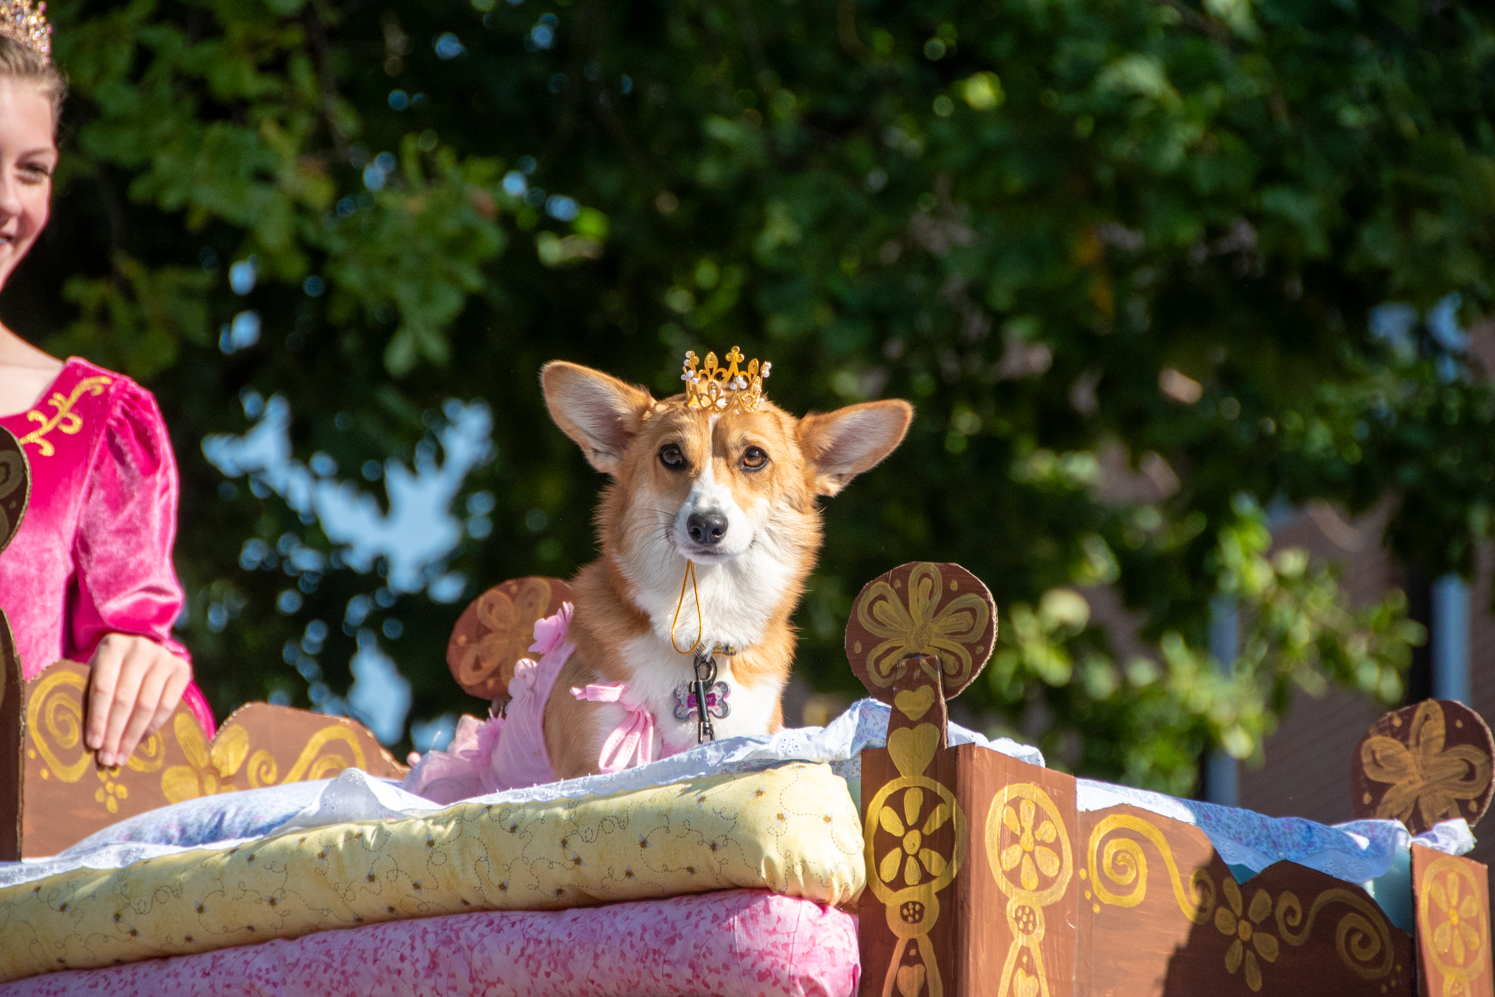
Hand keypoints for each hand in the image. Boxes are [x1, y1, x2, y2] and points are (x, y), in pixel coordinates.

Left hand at [84, 634, 191, 767]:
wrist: (142, 651)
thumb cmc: (111, 670)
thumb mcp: (96, 673)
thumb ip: (91, 696)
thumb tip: (85, 738)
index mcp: (112, 646)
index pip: (102, 688)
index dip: (97, 718)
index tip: (93, 745)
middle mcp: (140, 648)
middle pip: (125, 699)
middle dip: (115, 733)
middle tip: (107, 759)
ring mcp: (164, 657)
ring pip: (146, 705)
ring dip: (132, 735)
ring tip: (121, 756)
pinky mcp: (181, 669)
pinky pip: (166, 705)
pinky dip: (151, 727)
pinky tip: (139, 740)